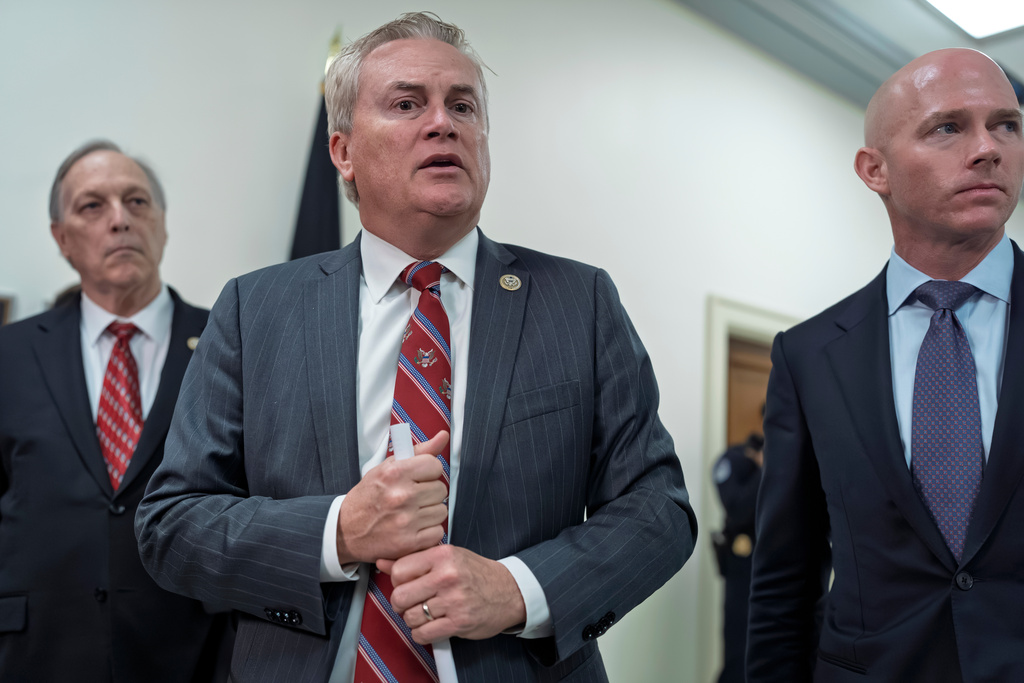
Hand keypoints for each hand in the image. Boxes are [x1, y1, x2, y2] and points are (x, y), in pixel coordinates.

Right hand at [336, 431, 449, 564]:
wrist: (345, 530)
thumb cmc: (369, 496)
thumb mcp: (387, 468)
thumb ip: (419, 452)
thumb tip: (444, 436)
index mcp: (395, 473)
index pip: (435, 466)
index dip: (429, 472)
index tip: (418, 478)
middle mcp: (401, 496)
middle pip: (441, 489)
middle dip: (430, 493)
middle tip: (413, 497)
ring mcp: (405, 521)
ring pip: (442, 511)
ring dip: (430, 512)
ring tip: (412, 513)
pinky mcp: (408, 543)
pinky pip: (438, 532)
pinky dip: (429, 532)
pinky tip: (414, 528)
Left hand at [378, 545, 527, 643]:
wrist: (509, 591)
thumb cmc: (476, 573)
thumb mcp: (447, 557)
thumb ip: (415, 559)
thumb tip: (383, 562)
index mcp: (443, 555)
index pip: (399, 570)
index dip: (397, 581)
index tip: (406, 584)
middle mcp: (447, 576)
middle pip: (400, 596)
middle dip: (400, 603)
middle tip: (410, 602)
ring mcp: (453, 600)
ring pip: (410, 617)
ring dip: (412, 619)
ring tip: (424, 613)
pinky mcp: (458, 622)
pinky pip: (423, 634)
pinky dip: (421, 633)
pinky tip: (430, 625)